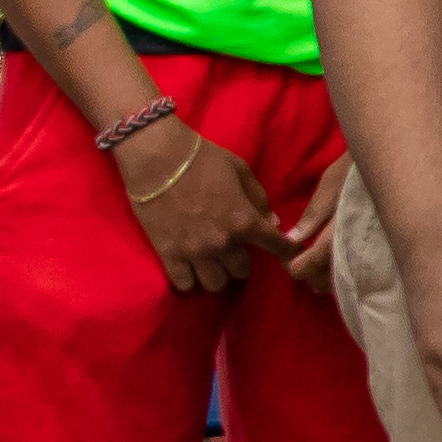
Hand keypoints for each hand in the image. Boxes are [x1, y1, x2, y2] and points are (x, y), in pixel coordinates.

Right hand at [111, 111, 283, 297]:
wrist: (156, 157)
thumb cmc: (202, 158)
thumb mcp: (240, 171)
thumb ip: (259, 199)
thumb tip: (272, 223)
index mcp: (244, 220)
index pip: (277, 247)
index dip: (285, 250)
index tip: (285, 251)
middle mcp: (223, 242)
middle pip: (242, 272)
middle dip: (241, 262)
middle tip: (234, 251)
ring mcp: (195, 251)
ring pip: (215, 284)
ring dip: (216, 274)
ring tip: (210, 263)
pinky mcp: (168, 254)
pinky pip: (185, 284)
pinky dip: (189, 279)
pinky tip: (188, 267)